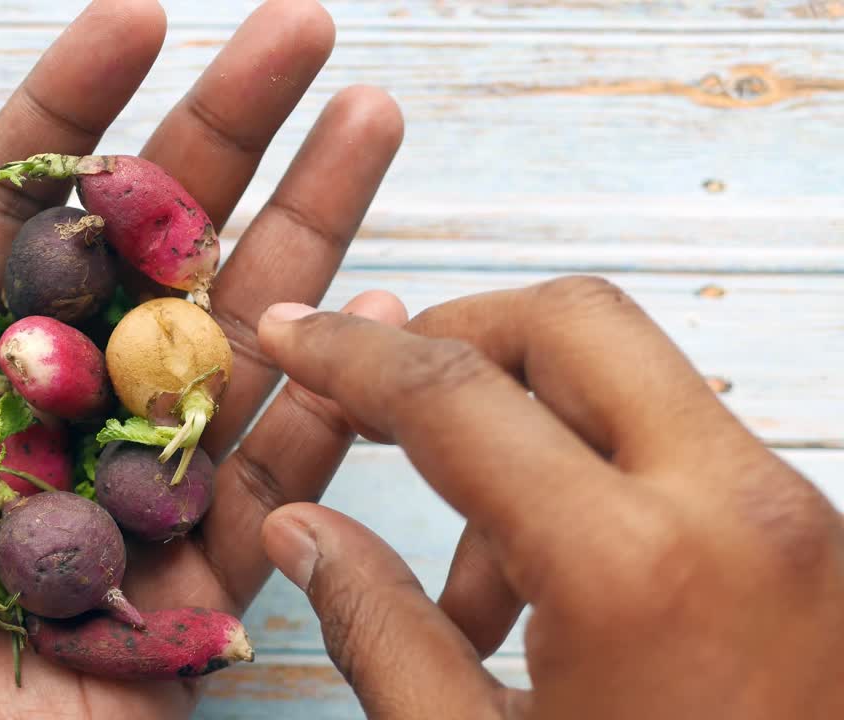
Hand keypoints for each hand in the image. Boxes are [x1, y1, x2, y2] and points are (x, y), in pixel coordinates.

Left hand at [0, 1, 407, 717]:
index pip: (21, 219)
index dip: (78, 115)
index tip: (143, 18)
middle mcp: (53, 419)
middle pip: (152, 257)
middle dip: (225, 138)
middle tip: (300, 34)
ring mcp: (134, 495)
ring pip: (233, 344)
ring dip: (307, 230)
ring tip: (367, 123)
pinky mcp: (192, 585)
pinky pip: (273, 484)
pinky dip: (329, 403)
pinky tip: (378, 307)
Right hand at [256, 276, 843, 718]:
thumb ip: (375, 627)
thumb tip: (304, 529)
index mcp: (632, 567)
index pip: (455, 393)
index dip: (352, 357)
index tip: (299, 339)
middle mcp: (736, 509)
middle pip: (573, 325)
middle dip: (456, 342)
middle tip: (377, 398)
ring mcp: (793, 521)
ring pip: (631, 383)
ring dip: (525, 430)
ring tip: (468, 581)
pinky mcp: (812, 548)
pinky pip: (678, 454)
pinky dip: (591, 477)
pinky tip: (546, 599)